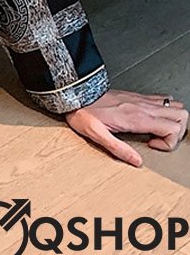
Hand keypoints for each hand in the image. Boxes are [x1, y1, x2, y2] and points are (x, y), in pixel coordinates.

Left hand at [64, 89, 187, 166]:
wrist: (75, 93)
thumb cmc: (83, 111)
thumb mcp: (96, 134)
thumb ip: (118, 149)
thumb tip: (136, 161)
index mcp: (136, 117)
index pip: (173, 128)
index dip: (170, 142)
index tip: (153, 146)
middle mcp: (142, 106)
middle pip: (181, 115)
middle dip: (178, 131)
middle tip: (162, 140)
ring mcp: (141, 100)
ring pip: (175, 106)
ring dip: (174, 120)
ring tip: (159, 131)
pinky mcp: (137, 96)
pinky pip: (162, 99)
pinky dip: (166, 110)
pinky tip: (153, 119)